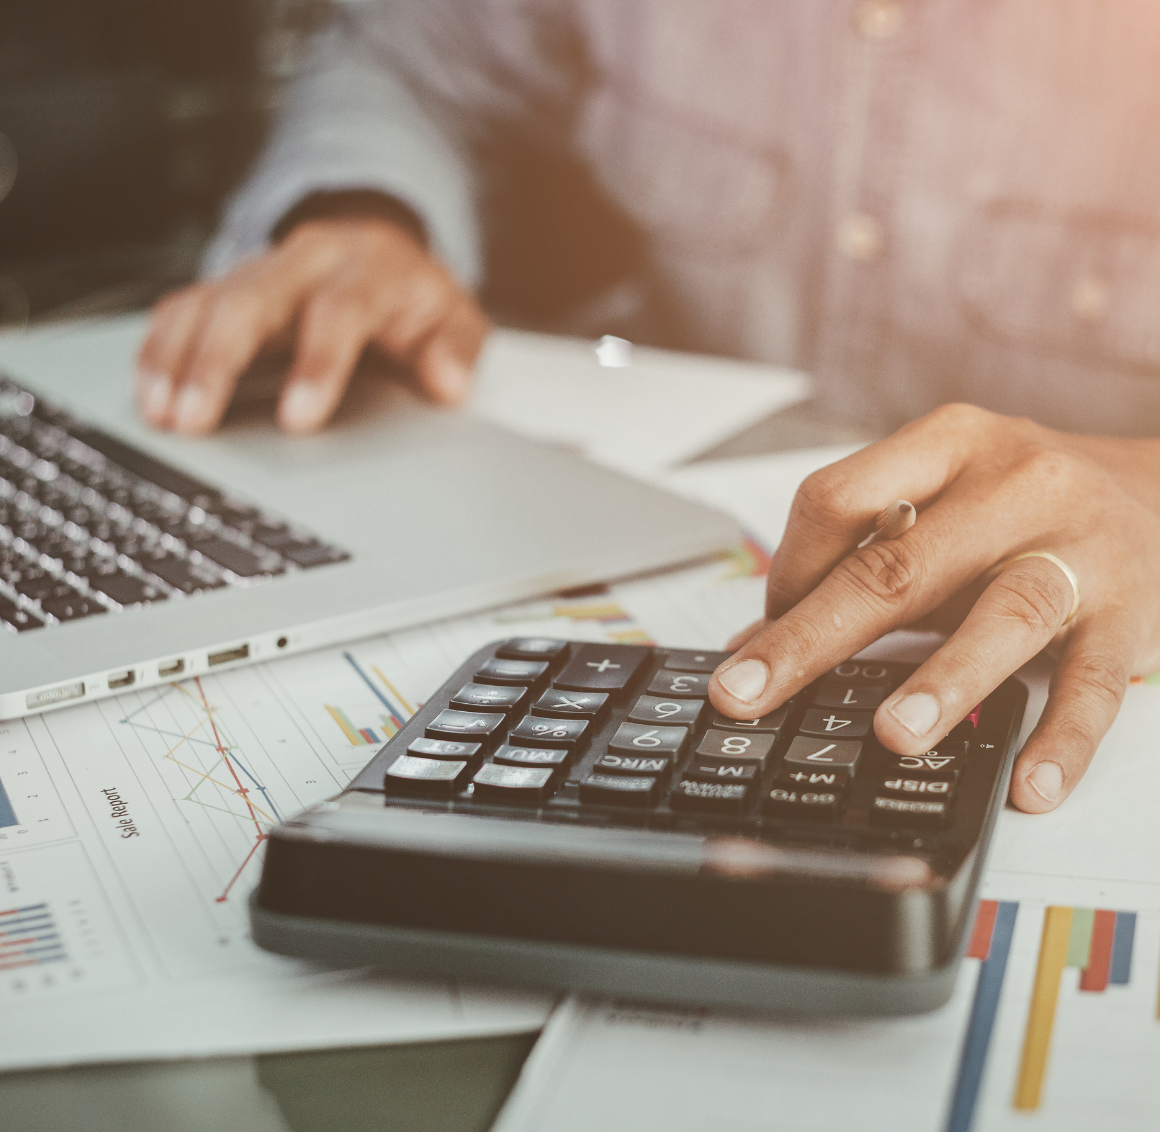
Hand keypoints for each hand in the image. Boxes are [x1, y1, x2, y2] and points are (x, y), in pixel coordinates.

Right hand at [136, 216, 489, 433]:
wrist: (383, 251)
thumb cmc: (415, 299)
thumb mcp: (455, 318)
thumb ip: (457, 350)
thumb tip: (449, 383)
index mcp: (367, 268)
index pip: (338, 311)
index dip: (315, 365)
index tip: (298, 419)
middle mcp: (307, 260)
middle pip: (251, 299)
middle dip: (218, 361)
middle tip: (195, 418)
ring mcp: (262, 269)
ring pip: (207, 301)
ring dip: (178, 358)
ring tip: (161, 413)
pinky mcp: (230, 284)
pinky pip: (184, 306)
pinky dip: (162, 347)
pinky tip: (149, 389)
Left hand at [707, 403, 1159, 812]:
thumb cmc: (1025, 505)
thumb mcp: (943, 503)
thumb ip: (861, 559)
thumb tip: (760, 641)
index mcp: (947, 444)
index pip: (837, 499)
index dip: (787, 570)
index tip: (761, 635)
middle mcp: (1013, 484)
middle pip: (899, 565)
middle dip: (813, 637)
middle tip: (748, 697)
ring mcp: (1079, 546)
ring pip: (1006, 612)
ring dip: (944, 676)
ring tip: (893, 735)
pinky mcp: (1136, 610)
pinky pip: (1097, 679)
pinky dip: (1063, 736)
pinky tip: (1029, 783)